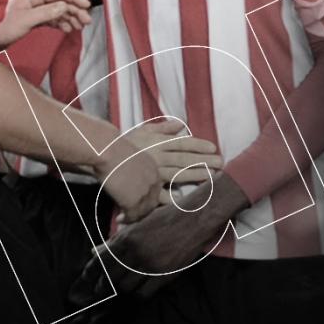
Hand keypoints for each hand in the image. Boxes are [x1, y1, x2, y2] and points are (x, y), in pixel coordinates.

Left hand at [0, 0, 91, 49]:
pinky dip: (61, 22)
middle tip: (86, 20)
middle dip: (74, 10)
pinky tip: (67, 28)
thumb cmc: (3, 28)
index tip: (85, 4)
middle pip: (59, 1)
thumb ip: (47, 12)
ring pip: (57, 10)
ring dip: (69, 17)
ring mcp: (33, 8)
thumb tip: (64, 6)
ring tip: (79, 26)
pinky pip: (51, 17)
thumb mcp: (26, 20)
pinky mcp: (33, 18)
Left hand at [73, 173, 245, 300]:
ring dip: (121, 288)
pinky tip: (138, 289)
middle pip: (111, 276)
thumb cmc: (166, 217)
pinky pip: (144, 293)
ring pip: (126, 286)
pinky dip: (138, 293)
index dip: (91, 273)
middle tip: (100, 288)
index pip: (102, 260)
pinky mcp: (164, 274)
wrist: (195, 218)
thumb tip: (95, 251)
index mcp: (127, 237)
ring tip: (121, 286)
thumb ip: (117, 239)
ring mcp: (151, 265)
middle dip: (103, 284)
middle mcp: (136, 253)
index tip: (87, 279)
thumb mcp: (138, 224)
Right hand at [94, 119, 221, 222]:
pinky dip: (174, 198)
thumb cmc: (122, 142)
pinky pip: (161, 194)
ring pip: (179, 174)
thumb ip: (162, 128)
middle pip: (185, 159)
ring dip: (196, 176)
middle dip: (204, 161)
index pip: (183, 143)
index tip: (213, 147)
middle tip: (220, 164)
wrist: (102, 154)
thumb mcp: (142, 130)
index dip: (199, 145)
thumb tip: (180, 124)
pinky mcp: (145, 187)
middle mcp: (158, 157)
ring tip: (211, 178)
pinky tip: (187, 199)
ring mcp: (153, 173)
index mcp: (158, 143)